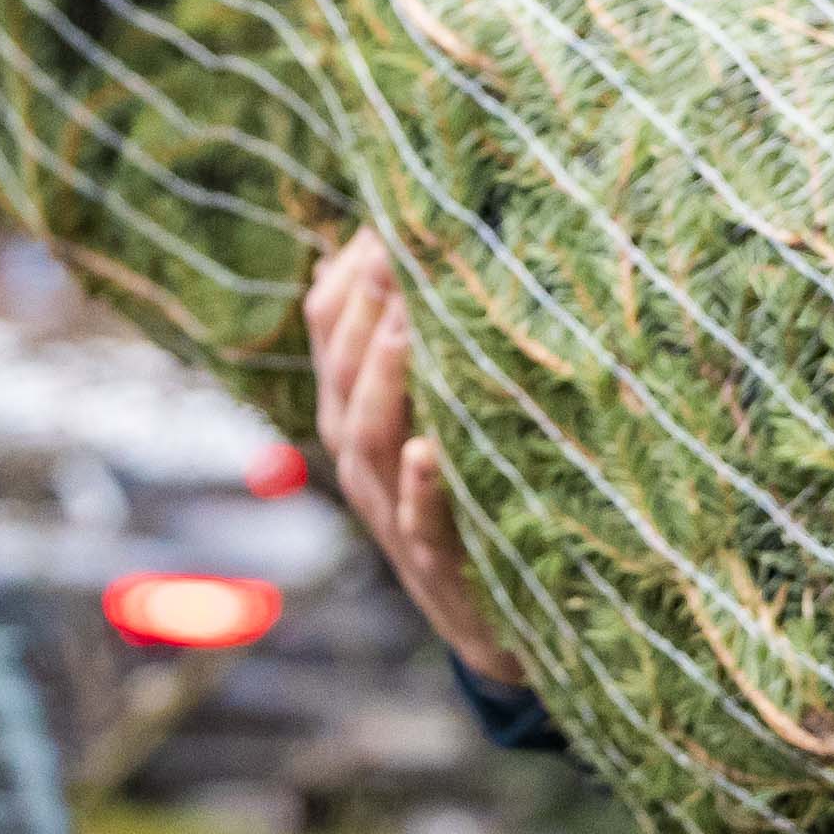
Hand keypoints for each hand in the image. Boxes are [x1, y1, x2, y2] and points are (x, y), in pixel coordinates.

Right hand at [305, 227, 508, 687]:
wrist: (506, 622)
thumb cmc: (478, 493)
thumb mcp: (447, 405)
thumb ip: (427, 334)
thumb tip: (416, 233)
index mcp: (357, 408)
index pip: (327, 325)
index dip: (350, 269)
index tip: (386, 212)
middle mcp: (361, 457)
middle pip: (341, 373)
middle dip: (365, 306)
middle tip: (399, 245)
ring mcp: (392, 514)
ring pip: (369, 441)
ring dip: (386, 380)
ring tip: (405, 324)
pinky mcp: (438, 568)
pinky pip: (421, 524)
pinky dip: (424, 487)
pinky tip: (431, 452)